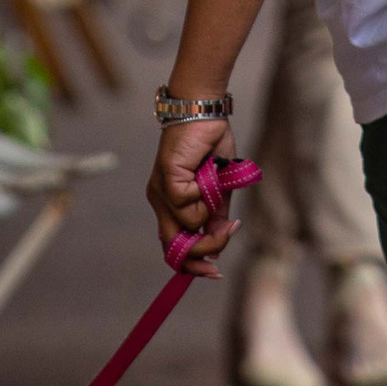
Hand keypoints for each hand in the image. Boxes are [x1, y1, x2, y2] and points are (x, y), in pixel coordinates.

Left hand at [147, 117, 241, 274]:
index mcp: (170, 205)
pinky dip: (204, 193)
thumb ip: (216, 217)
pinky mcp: (165, 181)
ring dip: (209, 213)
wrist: (203, 113)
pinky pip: (188, 204)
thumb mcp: (219, 190)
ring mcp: (160, 192)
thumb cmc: (210, 147)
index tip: (215, 272)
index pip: (173, 248)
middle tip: (226, 235)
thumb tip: (219, 244)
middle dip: (204, 250)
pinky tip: (207, 172)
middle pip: (175, 248)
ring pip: (185, 227)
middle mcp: (160, 202)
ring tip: (217, 187)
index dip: (192, 265)